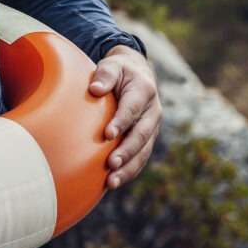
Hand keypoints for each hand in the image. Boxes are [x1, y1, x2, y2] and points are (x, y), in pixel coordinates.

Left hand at [88, 45, 160, 189]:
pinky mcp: (147, 139)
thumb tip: (95, 89)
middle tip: (111, 164)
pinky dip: (130, 171)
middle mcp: (152, 111)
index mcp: (144, 90)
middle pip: (141, 135)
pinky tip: (114, 182)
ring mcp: (151, 127)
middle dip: (126, 151)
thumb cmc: (119, 71)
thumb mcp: (112, 65)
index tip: (107, 135)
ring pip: (143, 151)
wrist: (137, 75)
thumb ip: (105, 75)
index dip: (121, 122)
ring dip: (128, 168)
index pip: (132, 109)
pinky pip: (141, 157)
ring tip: (112, 182)